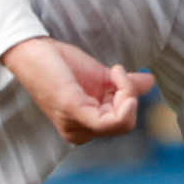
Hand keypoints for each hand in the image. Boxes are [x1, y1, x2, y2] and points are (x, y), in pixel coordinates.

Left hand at [0, 37, 155, 145]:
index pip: (124, 124)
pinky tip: (116, 76)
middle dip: (129, 95)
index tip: (119, 72)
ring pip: (122, 121)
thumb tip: (150, 82)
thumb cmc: (61, 64)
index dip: (129, 98)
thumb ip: (124, 85)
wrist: (33, 50)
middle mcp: (79, 134)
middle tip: (116, 71)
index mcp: (86, 128)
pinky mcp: (73, 112)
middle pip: (126, 124)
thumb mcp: (101, 77)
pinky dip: (122, 96)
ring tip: (113, 71)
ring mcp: (75, 126)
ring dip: (126, 91)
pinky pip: (110, 122)